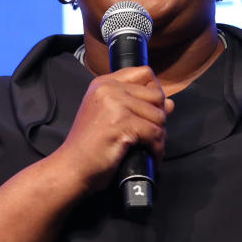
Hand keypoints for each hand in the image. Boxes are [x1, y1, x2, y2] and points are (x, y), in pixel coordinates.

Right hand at [52, 65, 174, 194]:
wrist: (72, 168)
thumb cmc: (90, 147)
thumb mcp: (111, 117)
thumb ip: (138, 105)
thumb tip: (170, 103)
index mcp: (104, 83)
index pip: (144, 73)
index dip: (154, 92)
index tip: (151, 111)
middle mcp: (108, 89)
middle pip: (156, 95)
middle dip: (159, 118)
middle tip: (150, 135)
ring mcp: (114, 104)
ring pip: (159, 115)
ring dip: (159, 135)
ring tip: (149, 147)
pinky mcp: (121, 123)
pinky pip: (155, 133)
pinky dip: (157, 149)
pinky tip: (149, 156)